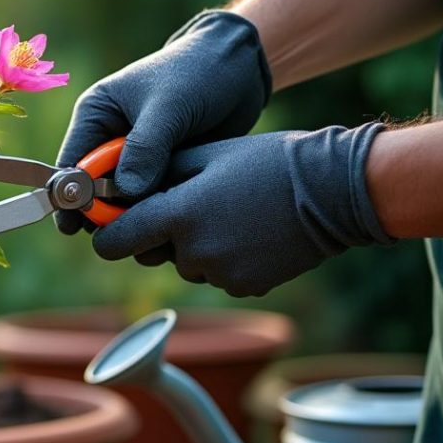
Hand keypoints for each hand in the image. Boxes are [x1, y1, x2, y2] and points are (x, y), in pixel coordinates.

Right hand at [56, 11, 270, 233]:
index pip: (71, 163)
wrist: (240, 67)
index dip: (72, 195)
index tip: (79, 224)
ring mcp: (137, 157)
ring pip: (124, 199)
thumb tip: (126, 193)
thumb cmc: (198, 72)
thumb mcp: (169, 107)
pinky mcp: (162, 169)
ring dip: (134, 215)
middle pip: (94, 188)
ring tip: (152, 227)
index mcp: (96, 116)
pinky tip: (171, 221)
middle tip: (122, 231)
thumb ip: (145, 149)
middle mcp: (110, 139)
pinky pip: (152, 199)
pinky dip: (158, 211)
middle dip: (105, 212)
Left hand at [91, 125, 392, 296]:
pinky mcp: (244, 287)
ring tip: (229, 213)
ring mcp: (221, 274)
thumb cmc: (267, 162)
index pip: (113, 242)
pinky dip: (224, 258)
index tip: (112, 221)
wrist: (334, 192)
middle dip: (158, 234)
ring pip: (186, 263)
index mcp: (178, 215)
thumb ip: (155, 175)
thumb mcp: (205, 154)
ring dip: (195, 245)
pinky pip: (217, 275)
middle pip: (150, 253)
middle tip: (189, 204)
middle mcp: (194, 252)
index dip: (108, 232)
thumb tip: (117, 189)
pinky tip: (249, 231)